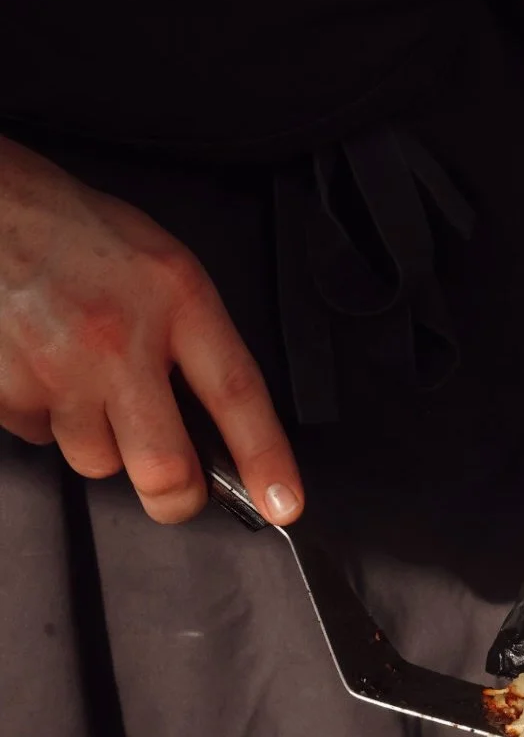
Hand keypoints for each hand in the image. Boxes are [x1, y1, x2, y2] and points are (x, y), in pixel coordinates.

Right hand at [0, 136, 302, 523]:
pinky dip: (45, 418)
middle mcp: (118, 338)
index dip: (265, 459)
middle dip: (176, 496)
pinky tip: (42, 370)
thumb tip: (218, 425)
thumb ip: (194, 339)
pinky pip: (40, 438)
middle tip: (178, 488)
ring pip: (98, 462)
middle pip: (164, 467)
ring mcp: (58, 368)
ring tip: (85, 383)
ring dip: (100, 442)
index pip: (236, 394)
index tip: (283, 503)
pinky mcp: (7, 389)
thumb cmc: (74, 233)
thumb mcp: (160, 266)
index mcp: (174, 298)